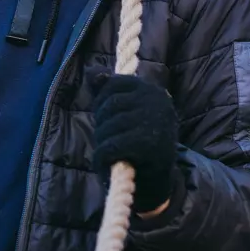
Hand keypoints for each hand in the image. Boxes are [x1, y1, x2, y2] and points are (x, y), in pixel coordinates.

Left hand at [92, 74, 177, 213]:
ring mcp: (155, 122)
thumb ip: (107, 90)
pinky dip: (102, 157)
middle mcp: (157, 101)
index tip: (104, 116)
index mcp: (151, 90)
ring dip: (101, 142)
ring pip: (108, 126)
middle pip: (110, 105)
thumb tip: (91, 72)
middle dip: (101, 123)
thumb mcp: (124, 111)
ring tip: (107, 151)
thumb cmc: (138, 141)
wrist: (157, 178)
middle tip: (107, 138)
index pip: (114, 83)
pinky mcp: (150, 146)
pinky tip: (104, 162)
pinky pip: (111, 146)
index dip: (102, 100)